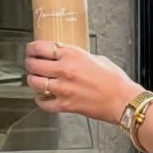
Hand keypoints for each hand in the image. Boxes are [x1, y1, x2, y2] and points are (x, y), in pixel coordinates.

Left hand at [25, 41, 142, 122]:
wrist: (123, 100)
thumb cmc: (115, 80)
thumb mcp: (96, 58)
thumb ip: (78, 57)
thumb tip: (69, 58)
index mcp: (72, 55)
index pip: (41, 47)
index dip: (32, 48)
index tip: (30, 50)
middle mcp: (64, 70)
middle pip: (34, 65)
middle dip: (29, 64)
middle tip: (30, 64)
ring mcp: (63, 89)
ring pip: (35, 83)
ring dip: (32, 80)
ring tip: (35, 79)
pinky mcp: (65, 105)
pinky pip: (44, 103)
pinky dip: (40, 101)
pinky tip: (42, 97)